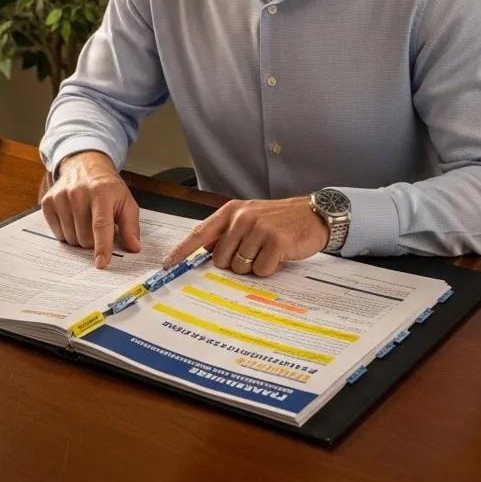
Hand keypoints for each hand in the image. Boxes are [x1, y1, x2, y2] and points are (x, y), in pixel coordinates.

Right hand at [40, 151, 140, 267]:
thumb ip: (131, 225)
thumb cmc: (107, 187)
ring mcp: (61, 197)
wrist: (84, 166)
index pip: (101, 225)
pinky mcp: (48, 202)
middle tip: (98, 227)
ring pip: (71, 239)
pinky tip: (73, 218)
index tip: (101, 263)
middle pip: (85, 238)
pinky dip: (67, 233)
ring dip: (80, 237)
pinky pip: (58, 234)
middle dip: (94, 241)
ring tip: (86, 220)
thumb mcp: (125, 201)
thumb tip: (134, 247)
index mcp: (102, 192)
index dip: (102, 246)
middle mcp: (79, 193)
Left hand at [163, 197, 329, 277]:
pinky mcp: (275, 242)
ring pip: (239, 267)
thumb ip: (227, 232)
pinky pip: (260, 270)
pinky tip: (278, 255)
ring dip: (253, 266)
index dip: (182, 250)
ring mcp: (259, 229)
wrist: (312, 214)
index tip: (168, 263)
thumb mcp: (249, 218)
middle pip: (220, 258)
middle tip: (253, 252)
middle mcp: (242, 218)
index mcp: (232, 211)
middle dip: (234, 263)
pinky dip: (269, 269)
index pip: (200, 232)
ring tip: (267, 251)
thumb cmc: (279, 219)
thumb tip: (206, 251)